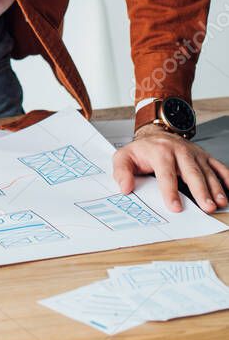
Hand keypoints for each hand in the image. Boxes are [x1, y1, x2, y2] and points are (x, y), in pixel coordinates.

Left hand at [113, 125, 228, 213]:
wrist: (156, 133)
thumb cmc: (142, 150)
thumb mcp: (124, 157)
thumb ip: (121, 172)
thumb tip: (125, 188)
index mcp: (159, 152)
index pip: (165, 174)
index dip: (170, 191)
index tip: (175, 207)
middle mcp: (179, 151)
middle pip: (191, 172)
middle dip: (200, 190)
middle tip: (207, 206)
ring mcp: (194, 153)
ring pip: (207, 171)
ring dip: (215, 187)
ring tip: (220, 203)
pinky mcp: (204, 156)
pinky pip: (218, 166)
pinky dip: (227, 176)